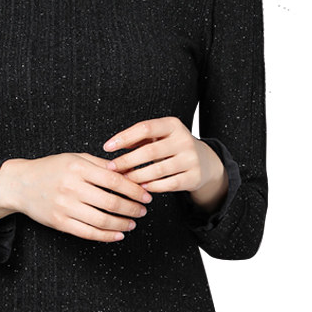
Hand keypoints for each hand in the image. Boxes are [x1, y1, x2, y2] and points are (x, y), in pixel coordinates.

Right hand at [10, 153, 152, 242]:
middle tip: (143, 210)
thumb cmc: (51, 168)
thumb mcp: (74, 158)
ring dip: (122, 224)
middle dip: (132, 208)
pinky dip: (106, 236)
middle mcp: (72, 187)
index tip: (146, 195)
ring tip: (133, 223)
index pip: (114, 180)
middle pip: (111, 202)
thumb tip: (126, 170)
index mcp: (78, 168)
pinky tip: (118, 234)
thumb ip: (100, 164)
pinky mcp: (60, 223)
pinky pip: (88, 233)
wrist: (21, 183)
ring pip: (102, 220)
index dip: (134, 190)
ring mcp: (65, 207)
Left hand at [102, 116, 222, 194]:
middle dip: (127, 161)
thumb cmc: (172, 146)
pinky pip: (168, 184)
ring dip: (137, 176)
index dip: (124, 137)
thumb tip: (114, 145)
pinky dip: (153, 186)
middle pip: (149, 151)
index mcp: (173, 125)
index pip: (145, 128)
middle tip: (111, 167)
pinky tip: (142, 187)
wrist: (204, 161)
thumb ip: (138, 138)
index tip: (107, 147)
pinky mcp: (194, 177)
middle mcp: (184, 140)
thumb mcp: (159, 136)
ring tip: (124, 179)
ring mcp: (191, 159)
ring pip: (158, 170)